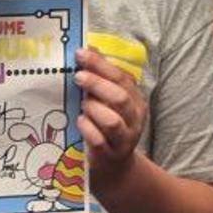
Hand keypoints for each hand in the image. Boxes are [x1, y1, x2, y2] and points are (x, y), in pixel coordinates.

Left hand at [74, 48, 146, 173]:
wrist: (114, 165)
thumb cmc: (106, 126)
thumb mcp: (108, 101)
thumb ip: (102, 78)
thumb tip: (89, 47)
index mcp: (135, 100)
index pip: (121, 77)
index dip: (100, 64)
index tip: (80, 54)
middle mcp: (134, 118)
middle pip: (119, 97)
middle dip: (97, 84)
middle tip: (78, 77)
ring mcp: (124, 138)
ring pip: (112, 121)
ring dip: (93, 109)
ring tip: (82, 105)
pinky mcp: (110, 154)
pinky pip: (99, 141)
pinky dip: (87, 129)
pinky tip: (79, 122)